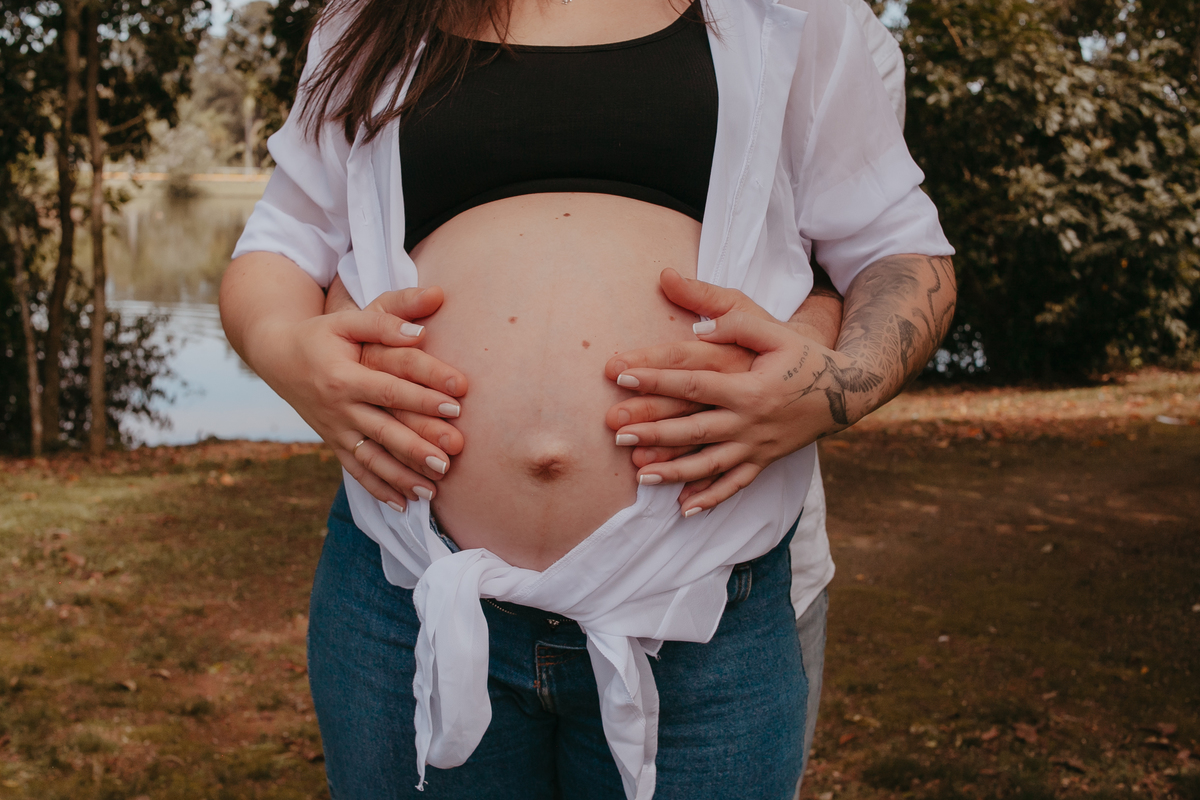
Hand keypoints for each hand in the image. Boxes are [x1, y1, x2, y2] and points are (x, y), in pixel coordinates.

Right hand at [268, 286, 466, 508]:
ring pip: (371, 459)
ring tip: (432, 491)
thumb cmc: (320, 335)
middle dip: (417, 448)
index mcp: (344, 377)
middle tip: (449, 460)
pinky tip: (403, 505)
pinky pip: (356, 470)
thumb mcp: (346, 321)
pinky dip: (378, 489)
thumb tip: (420, 332)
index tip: (457, 404)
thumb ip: (383, 322)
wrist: (278, 355)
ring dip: (401, 477)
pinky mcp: (333, 443)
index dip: (423, 398)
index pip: (390, 390)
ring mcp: (335, 430)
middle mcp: (339, 408)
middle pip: (383, 431)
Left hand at [608, 277, 853, 513]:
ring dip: (674, 471)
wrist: (846, 392)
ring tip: (639, 474)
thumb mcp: (776, 332)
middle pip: (695, 429)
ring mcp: (758, 447)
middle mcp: (751, 422)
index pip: (694, 384)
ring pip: (710, 464)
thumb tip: (698, 326)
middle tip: (618, 433)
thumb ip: (737, 323)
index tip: (623, 375)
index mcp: (750, 388)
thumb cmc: (804, 356)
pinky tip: (684, 509)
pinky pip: (735, 485)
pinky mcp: (764, 461)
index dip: (657, 379)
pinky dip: (710, 498)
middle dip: (654, 432)